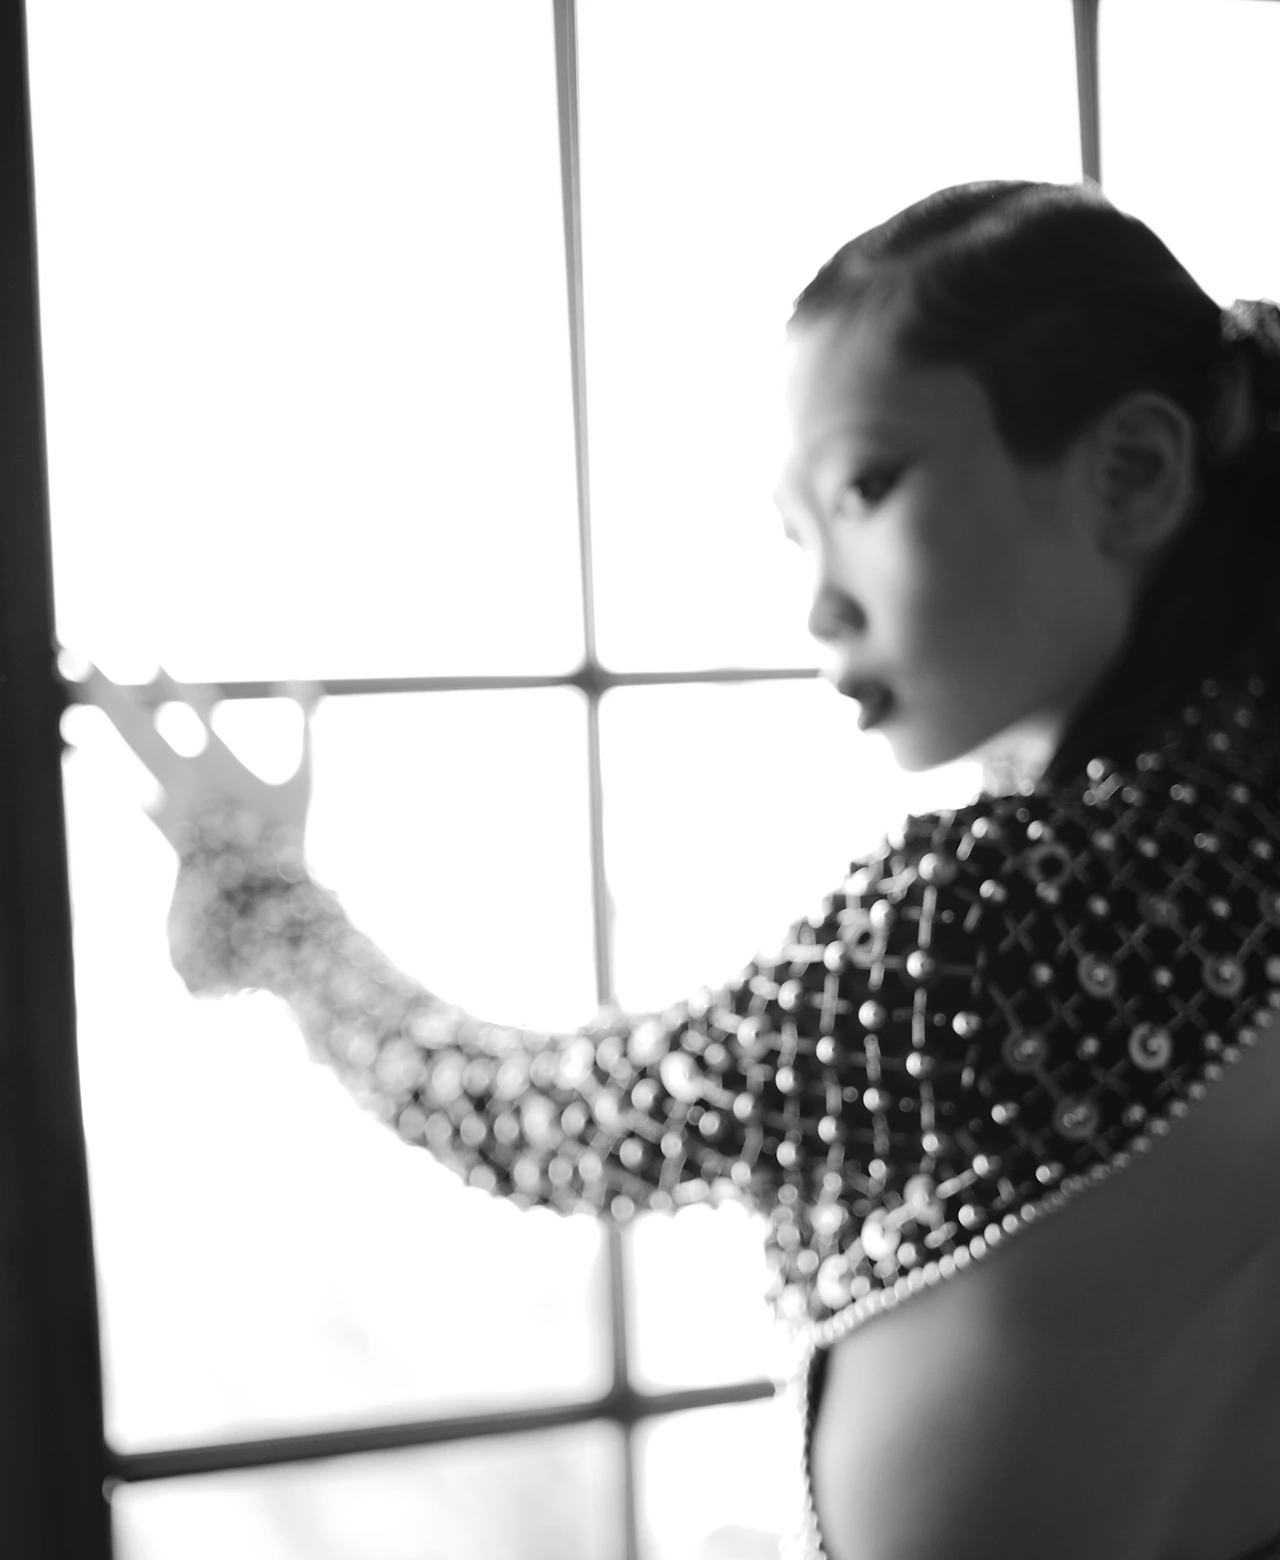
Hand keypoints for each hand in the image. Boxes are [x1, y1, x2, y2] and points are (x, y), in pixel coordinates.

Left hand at [72, 663, 318, 854]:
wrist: (254, 898)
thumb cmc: (284, 833)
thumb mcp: (302, 778)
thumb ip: (304, 727)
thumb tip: (304, 675)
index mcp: (217, 762)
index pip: (189, 707)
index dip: (170, 680)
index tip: (151, 656)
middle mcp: (180, 778)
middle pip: (133, 724)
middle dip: (106, 690)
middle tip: (77, 659)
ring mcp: (164, 804)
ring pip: (123, 758)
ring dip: (102, 726)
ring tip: (76, 703)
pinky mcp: (161, 826)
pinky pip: (128, 791)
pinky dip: (113, 771)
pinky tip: (94, 758)